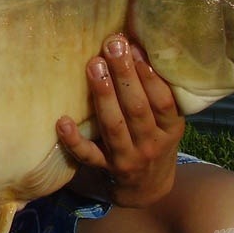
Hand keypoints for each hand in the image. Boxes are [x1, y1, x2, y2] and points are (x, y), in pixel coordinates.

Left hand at [57, 34, 183, 207]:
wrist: (148, 188)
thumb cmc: (155, 138)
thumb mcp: (167, 120)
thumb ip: (157, 90)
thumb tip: (135, 44)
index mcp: (170, 128)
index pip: (162, 100)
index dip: (148, 74)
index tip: (134, 47)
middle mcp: (151, 144)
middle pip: (136, 108)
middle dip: (124, 75)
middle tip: (111, 46)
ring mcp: (127, 158)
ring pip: (114, 126)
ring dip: (103, 95)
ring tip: (93, 66)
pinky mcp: (105, 169)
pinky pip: (88, 155)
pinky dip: (74, 141)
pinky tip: (62, 121)